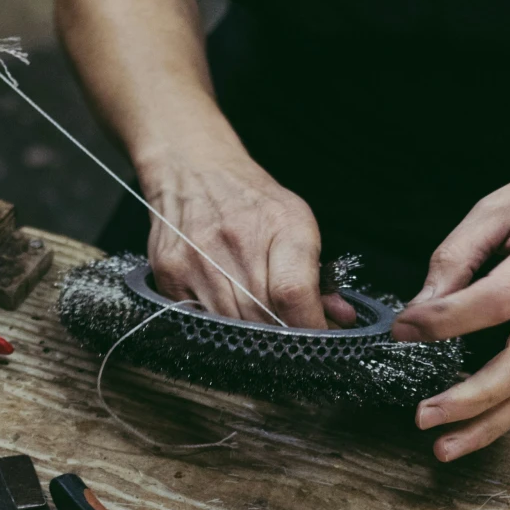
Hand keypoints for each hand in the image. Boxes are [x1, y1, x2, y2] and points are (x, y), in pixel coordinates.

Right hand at [139, 148, 354, 327]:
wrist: (193, 170)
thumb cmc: (251, 200)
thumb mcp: (296, 223)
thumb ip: (320, 275)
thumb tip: (340, 319)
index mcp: (280, 225)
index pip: (293, 293)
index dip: (309, 327)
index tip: (318, 338)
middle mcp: (235, 240)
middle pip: (262, 319)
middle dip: (282, 336)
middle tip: (290, 333)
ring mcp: (197, 259)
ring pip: (231, 326)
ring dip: (250, 335)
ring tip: (260, 323)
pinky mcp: (169, 274)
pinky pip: (200, 321)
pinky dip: (218, 327)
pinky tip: (227, 311)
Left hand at [391, 149, 509, 460]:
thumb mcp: (503, 203)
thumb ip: (459, 252)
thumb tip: (422, 302)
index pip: (497, 299)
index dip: (448, 318)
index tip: (405, 326)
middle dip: (471, 397)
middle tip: (423, 414)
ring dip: (486, 424)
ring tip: (441, 445)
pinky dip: (500, 417)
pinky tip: (466, 432)